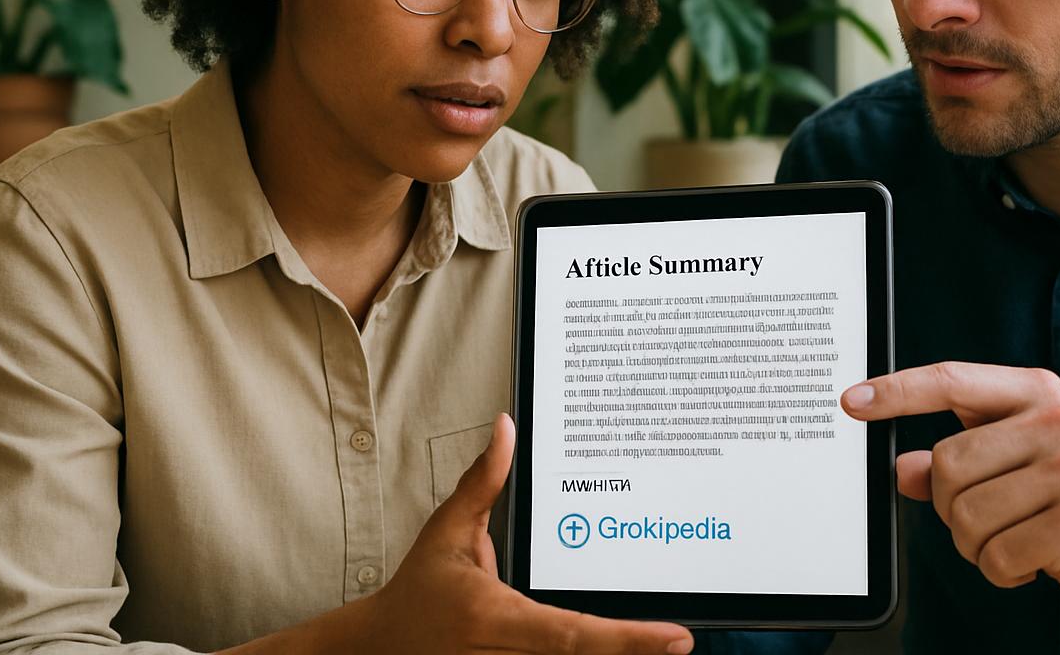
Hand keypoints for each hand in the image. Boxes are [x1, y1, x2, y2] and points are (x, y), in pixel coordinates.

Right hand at [351, 413, 693, 653]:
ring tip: (658, 651)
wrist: (380, 647)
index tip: (676, 637)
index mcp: (495, 617)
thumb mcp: (447, 531)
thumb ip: (482, 483)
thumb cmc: (418, 589)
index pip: (575, 635)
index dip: (629, 640)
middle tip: (680, 643)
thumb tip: (506, 427)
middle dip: (632, 653)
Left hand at [842, 363, 1059, 639]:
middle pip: (947, 464)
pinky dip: (1002, 569)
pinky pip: (998, 554)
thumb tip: (901, 468)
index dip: (897, 391)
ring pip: (967, 514)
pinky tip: (1034, 561)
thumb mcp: (1020, 460)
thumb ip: (961, 457)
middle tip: (984, 519)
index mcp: (1036, 393)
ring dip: (976, 544)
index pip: (952, 380)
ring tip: (1013, 539)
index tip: (852, 402)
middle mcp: (1056, 422)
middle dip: (950, 506)